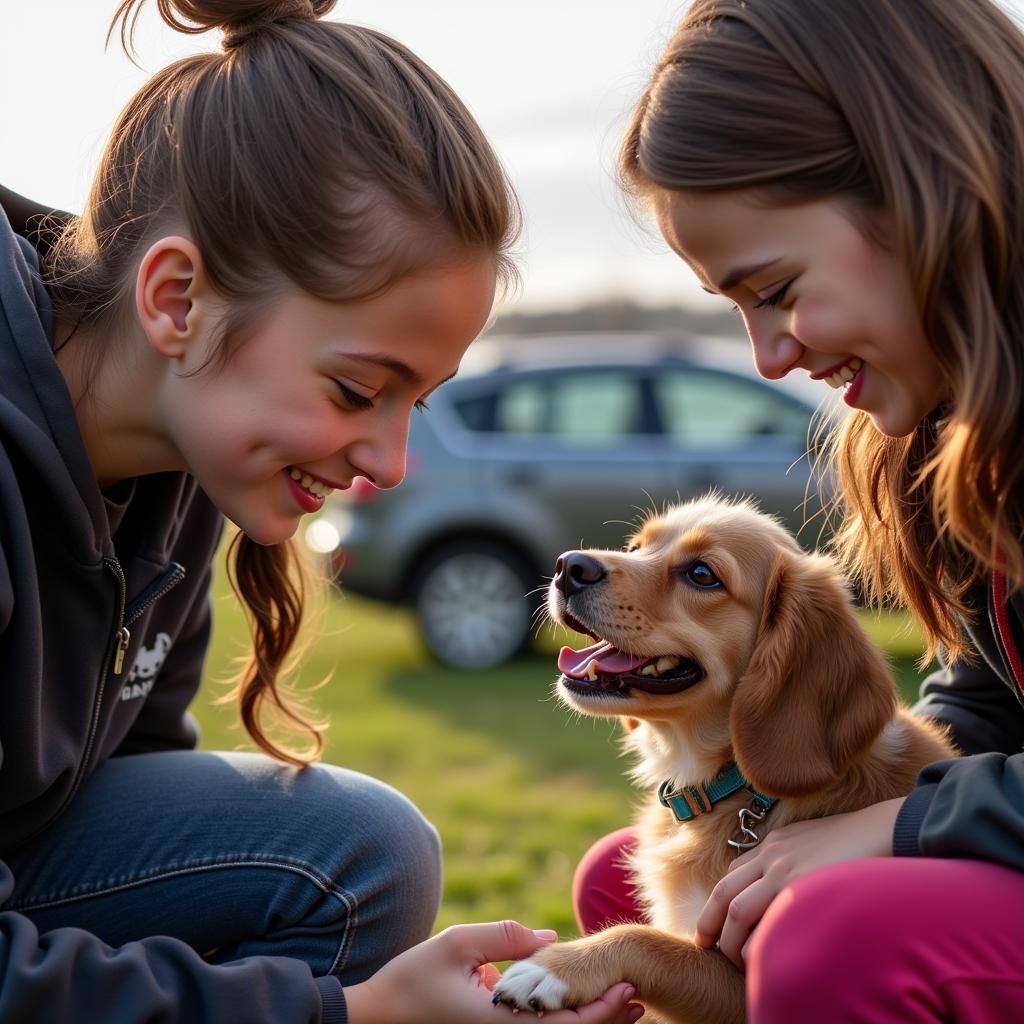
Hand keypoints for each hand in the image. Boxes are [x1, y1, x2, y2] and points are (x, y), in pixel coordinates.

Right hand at [345, 920, 644, 1023]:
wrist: (378, 1015)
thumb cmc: (414, 976)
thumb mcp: (458, 944)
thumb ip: (507, 938)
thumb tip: (552, 941)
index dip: (601, 1009)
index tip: (627, 986)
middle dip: (605, 1019)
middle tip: (636, 996)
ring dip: (588, 1023)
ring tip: (622, 1004)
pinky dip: (563, 1022)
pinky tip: (578, 1004)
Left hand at [694, 798, 904, 969]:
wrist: (884, 829)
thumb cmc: (854, 841)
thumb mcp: (810, 841)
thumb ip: (790, 858)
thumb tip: (780, 887)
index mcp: (773, 844)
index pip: (732, 875)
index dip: (719, 903)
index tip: (715, 925)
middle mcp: (771, 856)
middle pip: (724, 894)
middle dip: (710, 924)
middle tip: (707, 945)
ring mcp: (784, 872)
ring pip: (738, 911)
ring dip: (732, 941)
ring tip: (738, 961)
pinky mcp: (802, 888)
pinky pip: (768, 924)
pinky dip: (759, 945)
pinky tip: (766, 958)